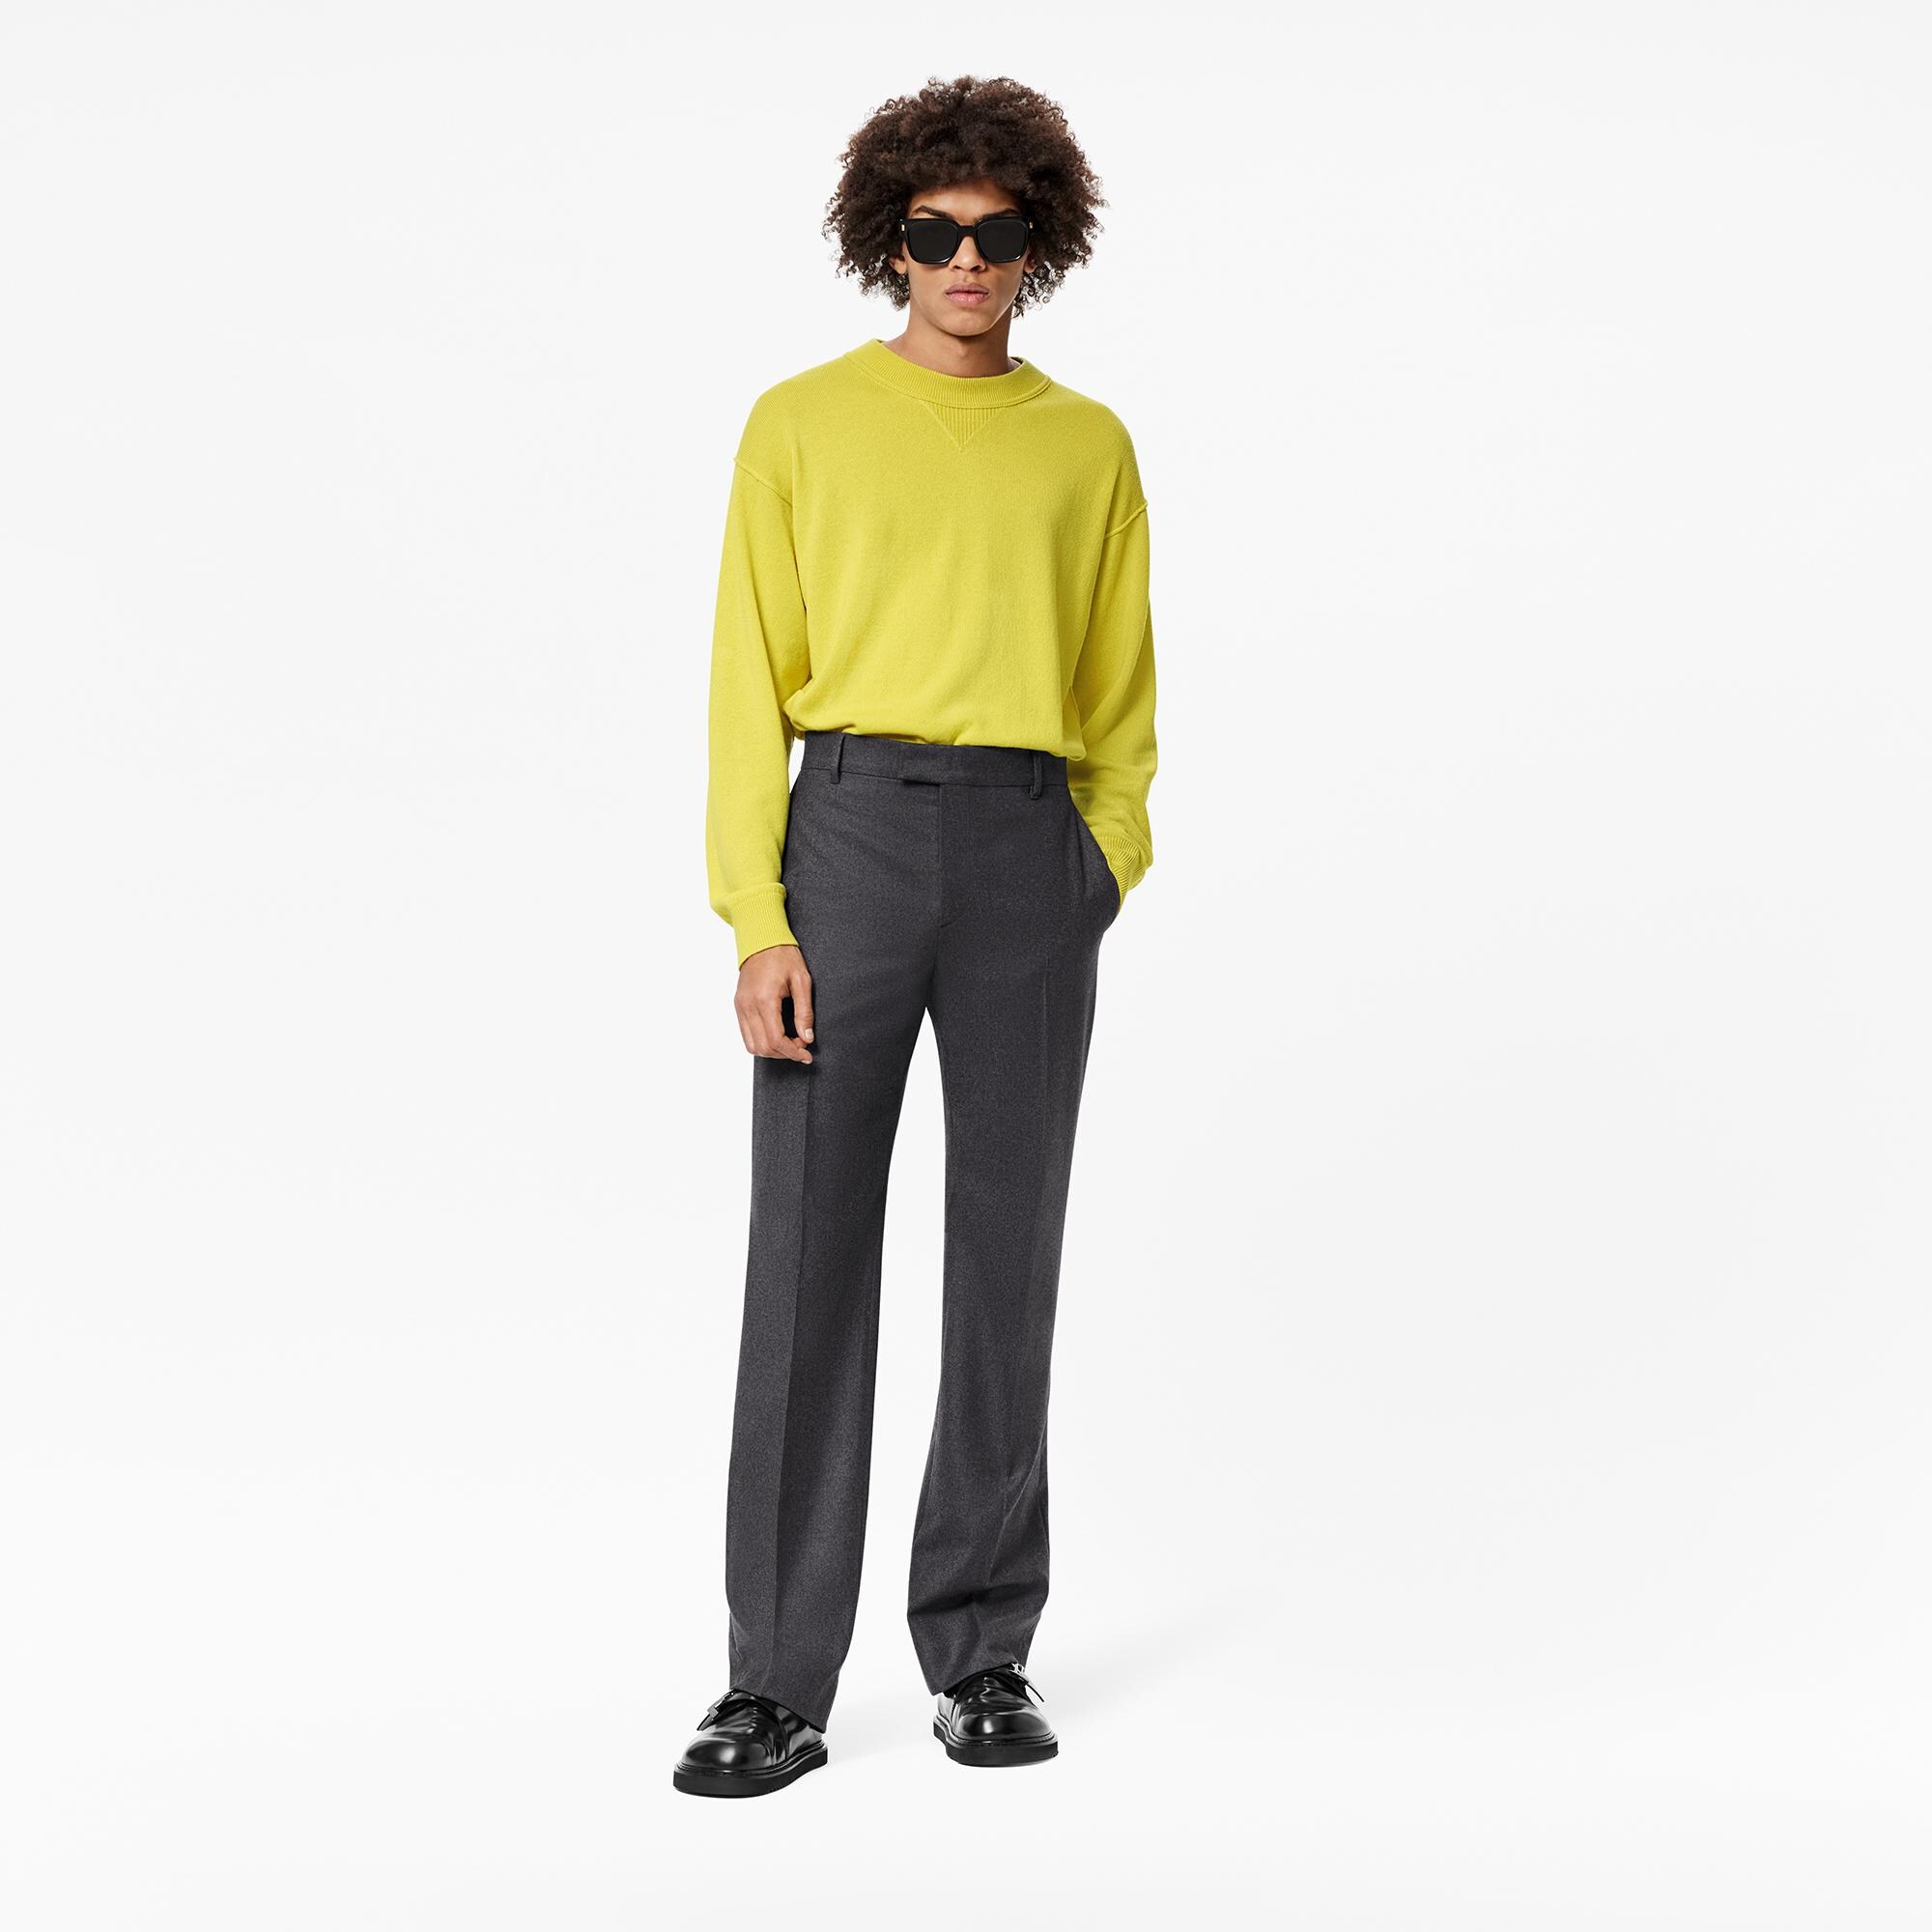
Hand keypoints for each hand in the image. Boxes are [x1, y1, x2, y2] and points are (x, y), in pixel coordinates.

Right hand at [735, 944, 815, 1063]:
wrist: (761, 939)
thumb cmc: (784, 956)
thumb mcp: (802, 981)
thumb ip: (804, 1012)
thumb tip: (807, 1038)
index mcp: (764, 1000)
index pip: (775, 1040)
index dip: (793, 1052)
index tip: (807, 1054)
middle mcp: (748, 1006)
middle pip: (763, 1047)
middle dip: (784, 1054)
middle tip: (801, 1046)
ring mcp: (740, 1007)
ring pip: (751, 1045)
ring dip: (771, 1050)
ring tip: (789, 1042)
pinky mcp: (738, 1005)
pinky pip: (746, 1034)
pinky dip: (761, 1041)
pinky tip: (776, 1035)